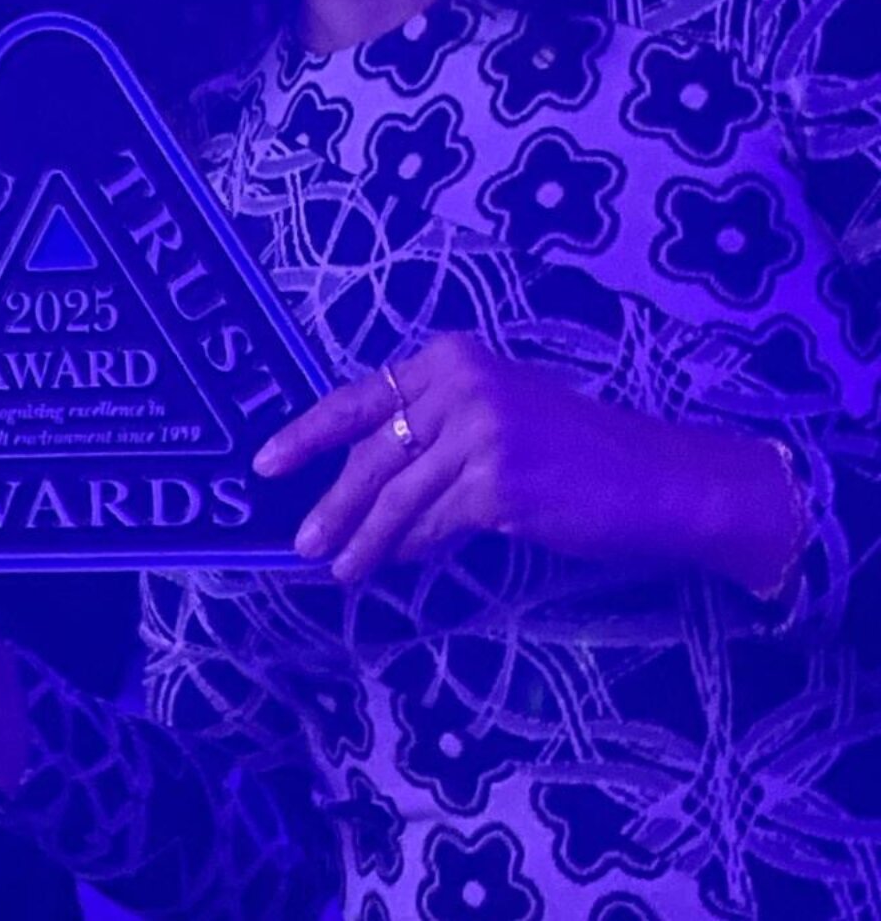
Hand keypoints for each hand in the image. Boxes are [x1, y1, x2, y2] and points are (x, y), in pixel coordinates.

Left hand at [254, 333, 792, 590]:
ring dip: (362, 536)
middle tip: (299, 539)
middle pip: (373, 450)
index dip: (310, 433)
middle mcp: (461, 384)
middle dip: (332, 498)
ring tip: (336, 566)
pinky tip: (389, 564)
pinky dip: (408, 548)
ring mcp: (479, 431)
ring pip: (397, 494)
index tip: (267, 463)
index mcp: (452, 357)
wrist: (656, 478)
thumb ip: (431, 435)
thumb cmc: (575, 451)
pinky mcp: (497, 483)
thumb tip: (360, 484)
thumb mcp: (496, 417)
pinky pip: (434, 523)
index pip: (363, 396)